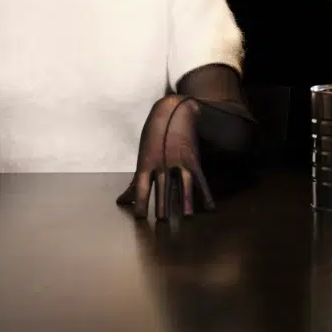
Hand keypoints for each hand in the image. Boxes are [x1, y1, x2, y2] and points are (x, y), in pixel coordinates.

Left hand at [117, 94, 214, 219]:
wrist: (172, 110)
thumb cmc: (154, 135)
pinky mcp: (192, 160)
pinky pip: (200, 180)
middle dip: (163, 205)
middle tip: (162, 222)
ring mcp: (179, 161)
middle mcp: (162, 163)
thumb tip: (121, 202)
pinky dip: (206, 194)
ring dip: (185, 201)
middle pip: (163, 188)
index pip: (141, 185)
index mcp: (147, 162)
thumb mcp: (143, 157)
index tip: (140, 217)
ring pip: (183, 184)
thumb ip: (134, 182)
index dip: (140, 201)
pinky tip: (210, 208)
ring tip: (188, 217)